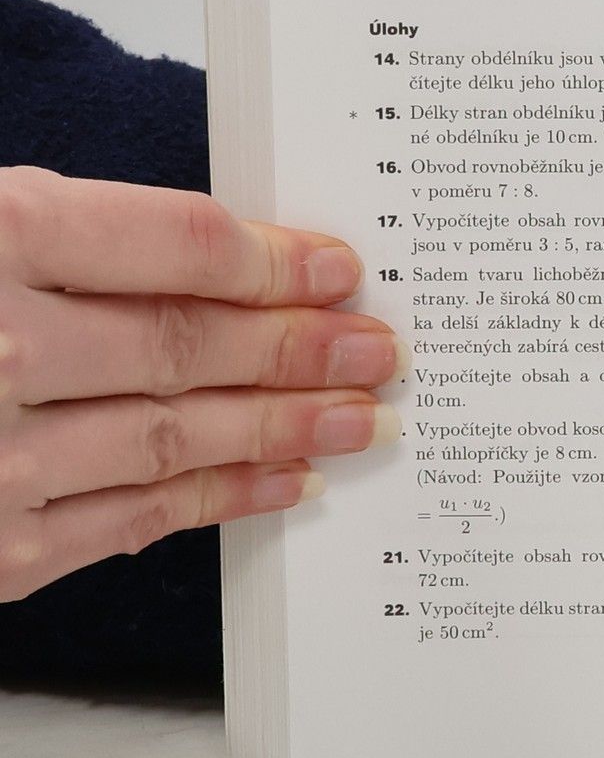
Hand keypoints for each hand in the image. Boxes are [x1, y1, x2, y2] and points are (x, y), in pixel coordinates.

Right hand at [0, 167, 400, 598]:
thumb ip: (67, 237)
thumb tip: (226, 257)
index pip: (176, 246)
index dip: (275, 257)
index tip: (339, 266)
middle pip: (189, 344)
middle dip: (303, 349)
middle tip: (383, 348)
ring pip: (173, 437)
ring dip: (284, 430)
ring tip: (359, 417)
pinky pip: (128, 520)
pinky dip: (217, 498)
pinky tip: (281, 483)